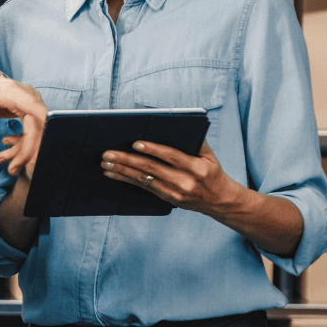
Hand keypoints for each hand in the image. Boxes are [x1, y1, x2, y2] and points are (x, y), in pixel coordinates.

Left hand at [0, 70, 47, 175]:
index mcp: (12, 92)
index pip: (34, 109)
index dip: (40, 129)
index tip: (40, 150)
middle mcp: (26, 95)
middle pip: (37, 125)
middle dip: (28, 150)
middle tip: (13, 169)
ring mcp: (30, 102)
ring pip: (37, 130)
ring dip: (23, 150)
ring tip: (3, 161)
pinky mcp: (29, 111)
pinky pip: (32, 130)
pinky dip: (23, 144)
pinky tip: (6, 150)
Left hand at [100, 139, 240, 215]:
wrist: (221, 201)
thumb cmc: (213, 172)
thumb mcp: (209, 156)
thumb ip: (195, 141)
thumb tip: (175, 125)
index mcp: (196, 167)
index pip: (171, 156)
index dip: (153, 149)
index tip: (135, 143)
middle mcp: (185, 181)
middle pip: (151, 168)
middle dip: (127, 160)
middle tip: (108, 154)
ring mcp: (175, 192)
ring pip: (143, 179)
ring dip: (122, 170)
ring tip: (106, 163)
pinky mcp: (168, 199)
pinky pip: (143, 188)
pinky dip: (126, 179)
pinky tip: (113, 173)